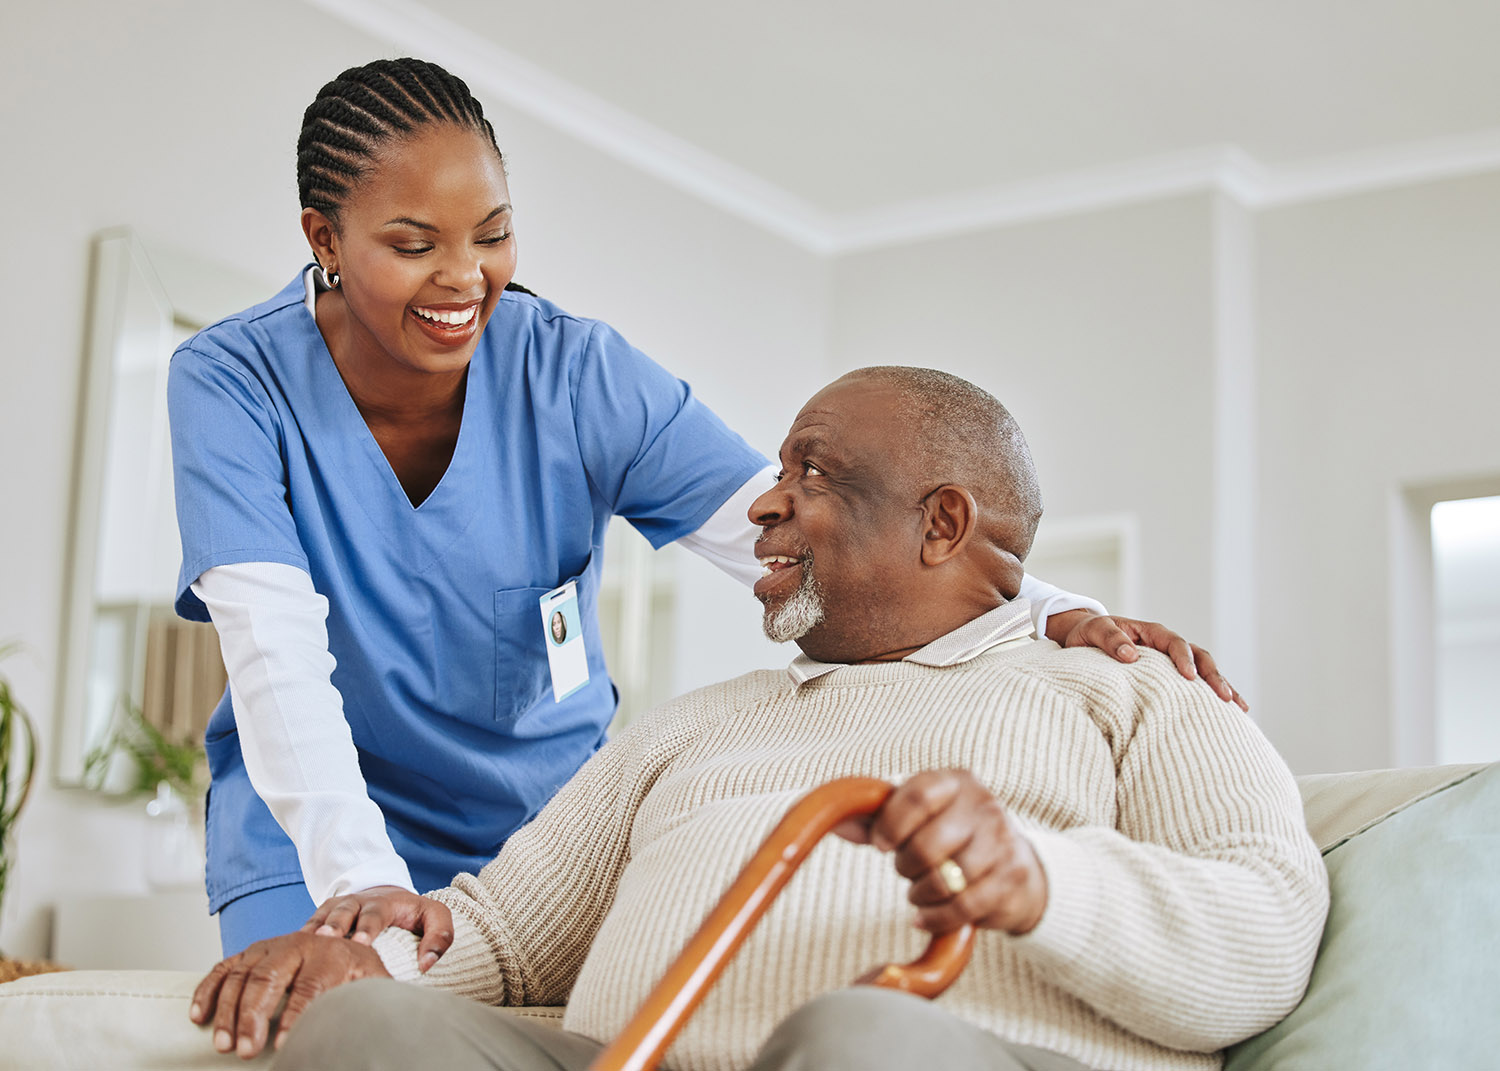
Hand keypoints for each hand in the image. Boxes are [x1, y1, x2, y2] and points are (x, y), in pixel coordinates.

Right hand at [190, 932, 389, 1058]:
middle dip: (254, 1016)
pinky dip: (208, 991)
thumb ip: (375, 995)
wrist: (343, 940)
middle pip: (270, 978)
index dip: (297, 1016)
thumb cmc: (357, 971)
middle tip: (246, 1051)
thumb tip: (384, 1019)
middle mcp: (297, 944)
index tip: (286, 1045)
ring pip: (242, 975)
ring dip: (229, 1011)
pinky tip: (199, 1017)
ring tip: (225, 1045)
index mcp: (330, 952)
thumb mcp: (372, 979)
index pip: (310, 985)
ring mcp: (269, 946)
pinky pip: (222, 969)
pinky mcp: (249, 953)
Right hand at [302, 886, 453, 972]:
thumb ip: (440, 936)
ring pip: (323, 917)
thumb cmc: (412, 914)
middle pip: (344, 912)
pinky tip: (291, 951)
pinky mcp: (321, 917)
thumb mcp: (434, 917)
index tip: (362, 943)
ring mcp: (336, 908)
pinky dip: (300, 938)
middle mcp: (357, 902)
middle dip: (337, 925)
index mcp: (385, 902)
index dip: (368, 927)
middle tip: (328, 941)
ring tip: (307, 946)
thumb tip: (426, 964)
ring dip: (315, 931)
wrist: (385, 896)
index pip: (377, 913)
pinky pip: (307, 926)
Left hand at [835, 769, 1046, 935]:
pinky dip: (935, 917)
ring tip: (919, 891)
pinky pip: (962, 907)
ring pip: (945, 880)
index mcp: (956, 781)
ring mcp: (1002, 842)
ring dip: (921, 893)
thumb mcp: (918, 816)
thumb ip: (876, 817)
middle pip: (928, 845)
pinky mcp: (1011, 879)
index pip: (917, 796)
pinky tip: (925, 916)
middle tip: (905, 870)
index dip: (890, 824)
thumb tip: (835, 822)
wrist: (1015, 865)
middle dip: (906, 866)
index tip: (880, 845)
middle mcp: (984, 806)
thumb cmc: (951, 834)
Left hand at [1049, 610, 1247, 711]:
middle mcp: (1167, 646)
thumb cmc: (1089, 634)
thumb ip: (1110, 639)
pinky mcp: (1170, 677)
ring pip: (1204, 672)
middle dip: (1213, 676)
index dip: (1184, 659)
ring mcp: (1171, 662)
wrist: (1084, 639)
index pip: (1175, 644)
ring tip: (1239, 708)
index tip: (1189, 677)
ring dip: (1222, 687)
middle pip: (1199, 657)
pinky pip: (1195, 686)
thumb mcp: (1094, 631)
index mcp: (1152, 633)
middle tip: (1225, 697)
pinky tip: (1229, 714)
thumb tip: (1131, 655)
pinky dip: (1211, 697)